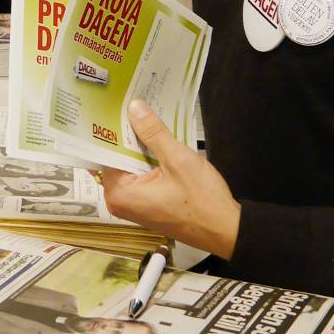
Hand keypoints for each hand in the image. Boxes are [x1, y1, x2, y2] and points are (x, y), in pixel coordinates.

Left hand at [101, 100, 239, 258]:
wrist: (227, 231)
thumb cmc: (203, 200)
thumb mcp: (178, 160)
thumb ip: (153, 132)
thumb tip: (134, 107)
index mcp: (119, 193)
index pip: (105, 151)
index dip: (111, 126)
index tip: (114, 104)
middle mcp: (119, 201)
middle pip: (116, 157)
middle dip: (125, 133)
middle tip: (128, 102)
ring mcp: (133, 204)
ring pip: (129, 164)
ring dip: (138, 144)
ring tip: (141, 113)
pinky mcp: (146, 204)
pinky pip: (140, 174)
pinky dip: (147, 158)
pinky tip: (154, 138)